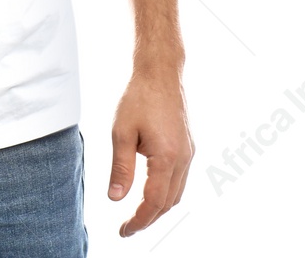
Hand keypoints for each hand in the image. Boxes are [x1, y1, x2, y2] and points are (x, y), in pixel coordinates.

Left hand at [109, 70, 192, 237]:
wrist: (160, 73)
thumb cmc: (139, 98)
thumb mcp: (121, 133)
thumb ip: (120, 168)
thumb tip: (115, 198)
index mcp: (167, 157)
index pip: (154, 202)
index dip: (139, 221)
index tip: (124, 231)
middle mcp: (183, 159)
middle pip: (168, 203)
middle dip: (148, 219)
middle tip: (127, 228)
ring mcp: (188, 153)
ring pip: (177, 193)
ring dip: (158, 208)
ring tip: (137, 216)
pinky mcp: (187, 146)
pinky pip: (179, 180)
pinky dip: (166, 193)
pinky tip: (150, 193)